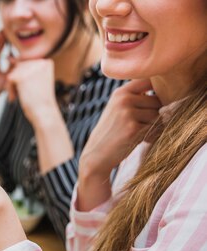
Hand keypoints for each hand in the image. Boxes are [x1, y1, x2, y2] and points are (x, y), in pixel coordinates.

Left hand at [6, 59, 58, 123]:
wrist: (44, 114)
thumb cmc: (39, 101)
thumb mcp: (34, 81)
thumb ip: (24, 68)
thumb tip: (8, 57)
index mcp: (46, 62)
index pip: (26, 65)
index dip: (24, 78)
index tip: (30, 90)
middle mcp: (40, 61)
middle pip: (18, 67)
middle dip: (16, 82)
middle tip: (22, 95)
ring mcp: (31, 68)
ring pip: (12, 72)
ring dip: (12, 85)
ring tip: (18, 96)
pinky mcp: (21, 76)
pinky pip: (8, 78)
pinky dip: (9, 89)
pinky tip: (15, 98)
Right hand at [77, 79, 161, 209]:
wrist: (96, 155)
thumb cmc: (112, 133)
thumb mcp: (118, 110)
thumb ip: (137, 98)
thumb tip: (167, 94)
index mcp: (120, 93)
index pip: (149, 81)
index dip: (156, 92)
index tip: (150, 105)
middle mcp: (124, 100)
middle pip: (158, 100)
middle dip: (154, 114)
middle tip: (141, 125)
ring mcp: (128, 113)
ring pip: (158, 115)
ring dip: (153, 126)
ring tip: (138, 133)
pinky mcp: (133, 128)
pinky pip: (155, 128)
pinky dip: (151, 136)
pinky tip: (138, 140)